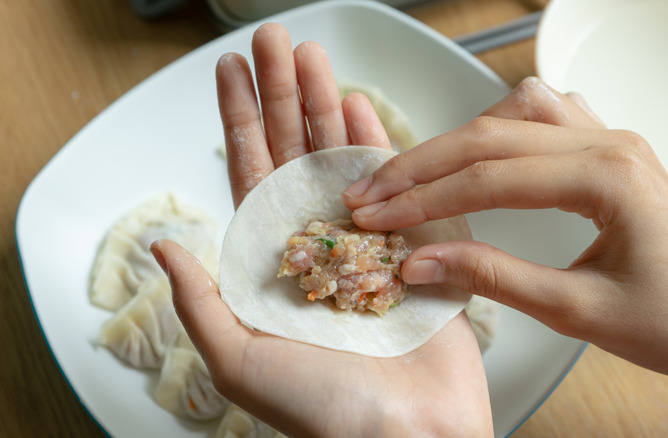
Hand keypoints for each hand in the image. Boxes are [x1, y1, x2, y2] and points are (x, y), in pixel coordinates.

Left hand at [151, 23, 492, 437]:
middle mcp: (316, 243)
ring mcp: (365, 239)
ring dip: (326, 104)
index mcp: (273, 263)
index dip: (238, 119)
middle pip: (292, 151)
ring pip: (339, 157)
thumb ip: (202, 299)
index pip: (249, 174)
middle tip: (276, 41)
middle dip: (283, 93)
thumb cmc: (323, 409)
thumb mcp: (238, 358)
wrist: (408, 433)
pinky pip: (393, 183)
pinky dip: (377, 142)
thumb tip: (165, 246)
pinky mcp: (412, 244)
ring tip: (315, 55)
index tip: (233, 72)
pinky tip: (361, 107)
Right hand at [342, 77, 667, 434]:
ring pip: (519, 112)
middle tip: (373, 191)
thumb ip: (492, 277)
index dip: (424, 196)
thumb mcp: (574, 311)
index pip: (490, 176)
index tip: (377, 214)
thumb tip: (419, 262)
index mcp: (609, 176)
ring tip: (415, 173)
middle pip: (494, 135)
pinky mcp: (613, 155)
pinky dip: (502, 129)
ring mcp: (615, 143)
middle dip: (424, 165)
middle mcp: (611, 144)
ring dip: (461, 139)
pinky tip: (480, 152)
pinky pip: (549, 117)